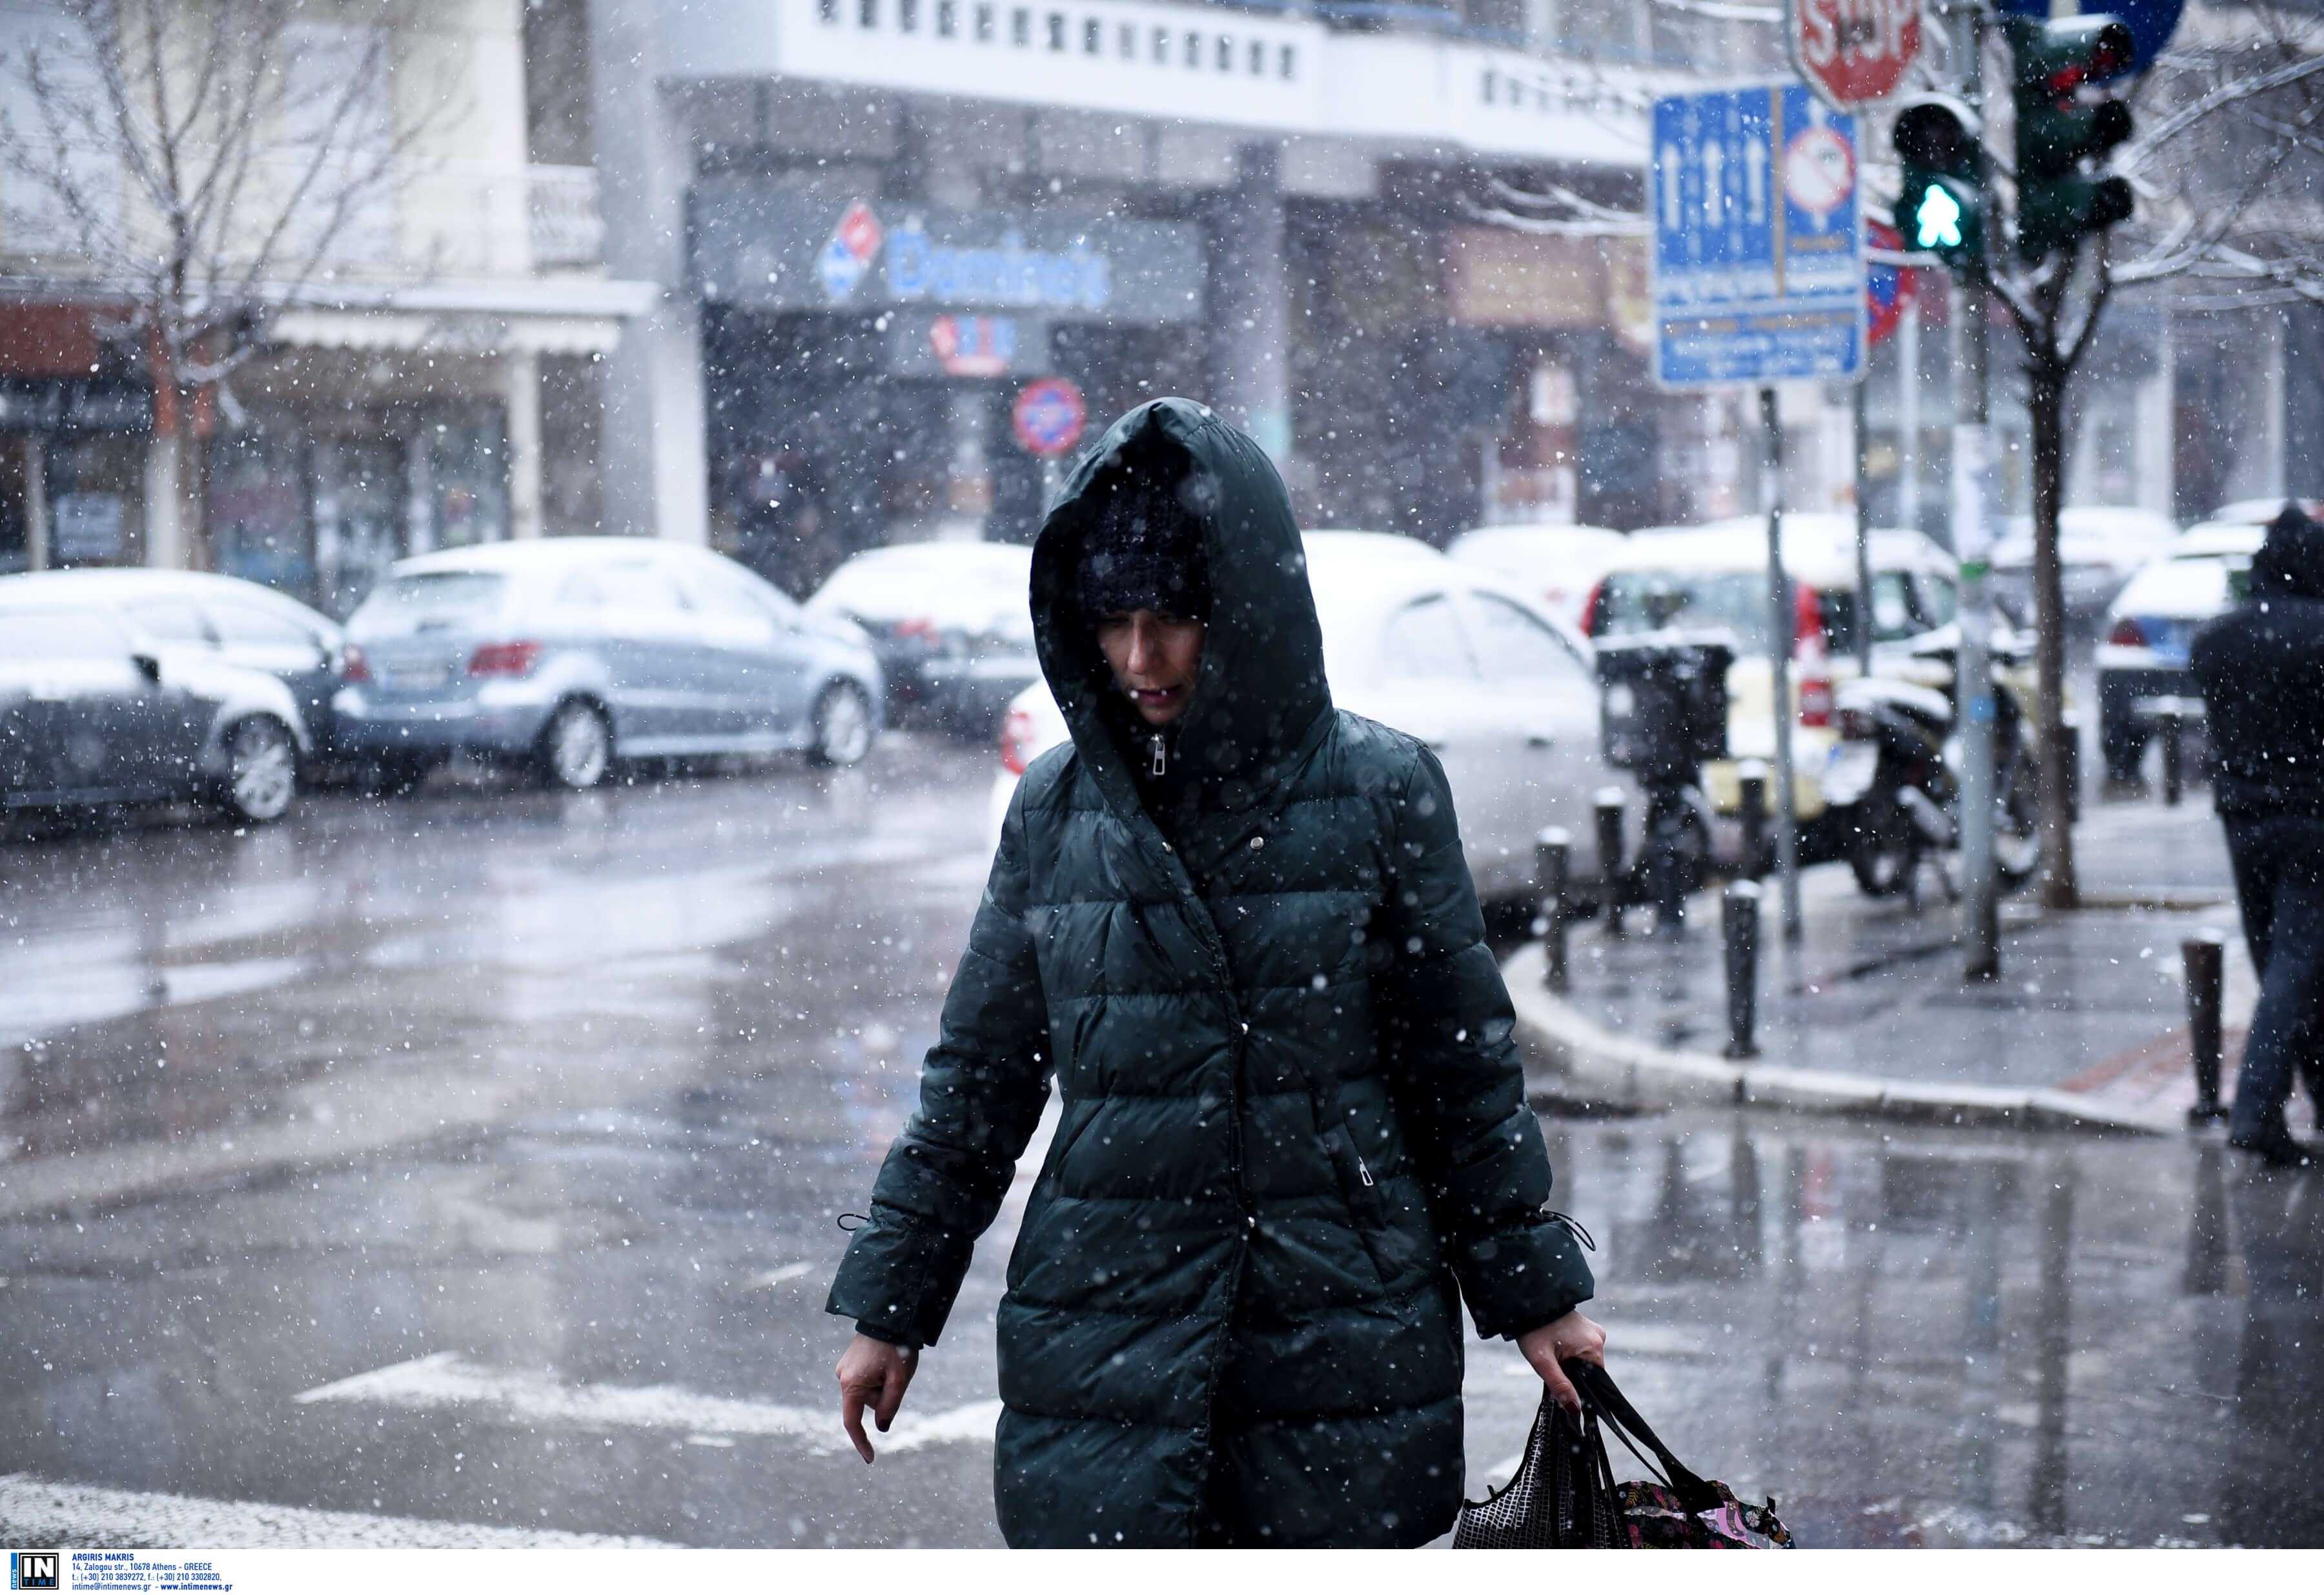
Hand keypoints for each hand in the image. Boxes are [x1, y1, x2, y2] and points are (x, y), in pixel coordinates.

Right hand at [836, 1333, 918, 1462]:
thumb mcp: (899, 1381)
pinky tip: (886, 1360)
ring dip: (882, 1384)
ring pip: (867, 1391)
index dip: (861, 1442)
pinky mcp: (850, 1361)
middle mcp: (843, 1377)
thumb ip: (889, 1407)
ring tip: (892, 1363)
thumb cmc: (897, 1347)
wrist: (890, 1315)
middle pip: (866, 1403)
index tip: (871, 1459)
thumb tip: (881, 1427)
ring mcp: (845, 1368)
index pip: (852, 1423)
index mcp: (852, 1384)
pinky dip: (878, 1377)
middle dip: (883, 1397)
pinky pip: (865, 1379)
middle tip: (898, 1375)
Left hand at [1516, 1309, 1606, 1415]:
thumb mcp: (1543, 1362)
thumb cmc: (1533, 1331)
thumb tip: (1575, 1409)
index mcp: (1594, 1346)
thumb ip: (1559, 1386)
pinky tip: (1556, 1347)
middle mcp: (1598, 1337)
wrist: (1526, 1303)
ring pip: (1583, 1359)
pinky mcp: (1585, 1327)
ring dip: (1569, 1362)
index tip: (1563, 1385)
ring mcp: (1592, 1330)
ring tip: (1551, 1353)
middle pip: (1588, 1370)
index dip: (1579, 1387)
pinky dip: (1569, 1352)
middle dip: (1571, 1373)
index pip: (1595, 1380)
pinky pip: (1581, 1348)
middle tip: (1552, 1365)